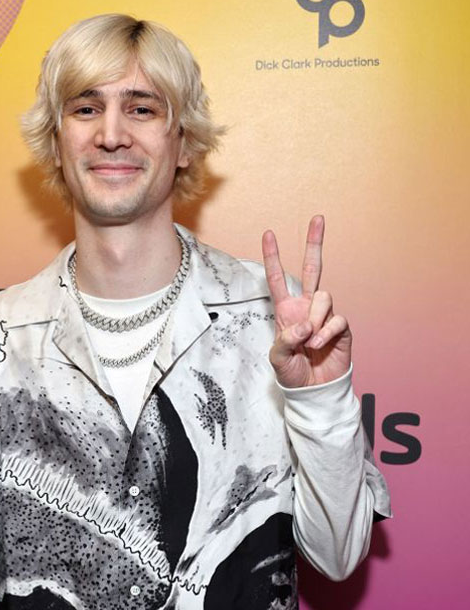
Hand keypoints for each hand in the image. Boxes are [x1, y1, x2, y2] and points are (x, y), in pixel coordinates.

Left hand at [261, 215, 351, 388]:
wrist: (313, 390)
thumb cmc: (292, 373)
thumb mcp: (277, 358)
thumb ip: (285, 339)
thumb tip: (304, 324)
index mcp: (286, 310)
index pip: (278, 279)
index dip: (273, 257)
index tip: (268, 234)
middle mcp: (306, 307)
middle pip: (313, 268)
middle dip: (314, 243)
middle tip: (318, 218)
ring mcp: (324, 316)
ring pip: (324, 297)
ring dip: (315, 319)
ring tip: (309, 342)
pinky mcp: (341, 328)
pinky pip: (336, 319)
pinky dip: (326, 332)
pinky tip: (319, 345)